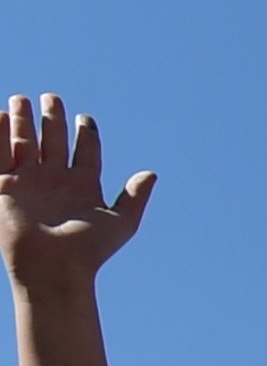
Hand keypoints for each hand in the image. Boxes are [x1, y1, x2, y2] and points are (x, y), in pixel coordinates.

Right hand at [0, 95, 154, 289]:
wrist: (53, 268)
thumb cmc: (89, 250)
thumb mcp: (121, 222)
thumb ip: (135, 196)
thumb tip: (153, 173)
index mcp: (82, 186)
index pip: (85, 152)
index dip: (86, 134)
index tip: (85, 118)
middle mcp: (54, 181)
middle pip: (52, 141)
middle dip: (51, 119)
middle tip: (51, 97)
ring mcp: (27, 182)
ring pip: (24, 143)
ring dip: (24, 120)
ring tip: (23, 98)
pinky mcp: (3, 187)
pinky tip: (0, 114)